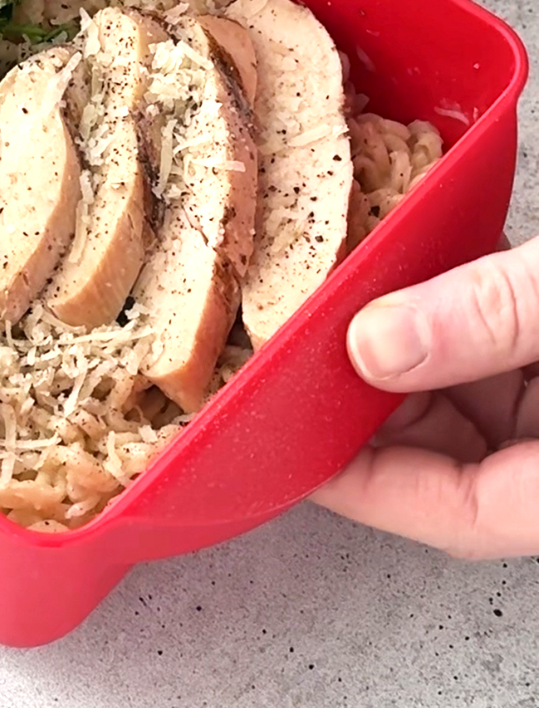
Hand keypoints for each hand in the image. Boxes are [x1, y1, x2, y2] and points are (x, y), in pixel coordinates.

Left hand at [311, 234, 538, 558]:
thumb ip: (495, 318)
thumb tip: (376, 344)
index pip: (456, 512)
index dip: (360, 484)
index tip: (285, 443)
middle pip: (449, 452)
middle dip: (367, 400)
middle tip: (300, 351)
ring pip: (465, 396)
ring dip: (402, 347)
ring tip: (340, 303)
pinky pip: (495, 351)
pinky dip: (449, 313)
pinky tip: (408, 268)